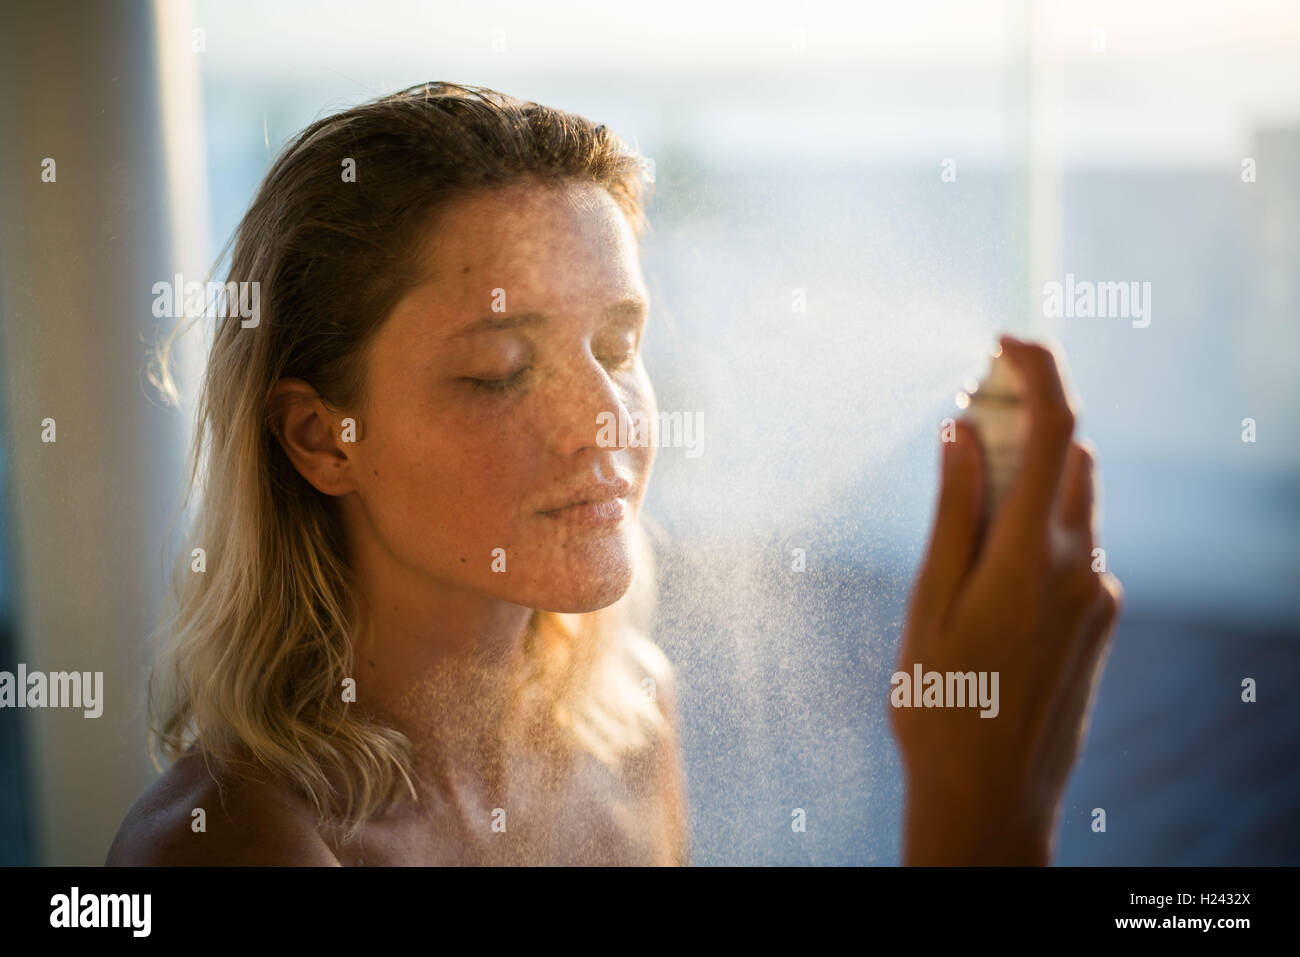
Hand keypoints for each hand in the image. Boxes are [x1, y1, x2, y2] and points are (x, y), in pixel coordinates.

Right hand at [891, 335, 1122, 864]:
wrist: (992, 800)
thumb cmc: (941, 706)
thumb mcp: (929, 604)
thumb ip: (952, 513)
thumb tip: (958, 432)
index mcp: (1032, 555)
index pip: (1053, 430)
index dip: (1036, 371)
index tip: (1004, 340)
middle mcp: (1082, 566)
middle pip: (1068, 457)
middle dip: (1024, 418)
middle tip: (965, 410)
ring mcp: (1099, 595)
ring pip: (1076, 499)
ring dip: (1034, 468)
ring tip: (972, 475)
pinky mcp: (1101, 619)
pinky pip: (1078, 543)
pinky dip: (1043, 518)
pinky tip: (995, 550)